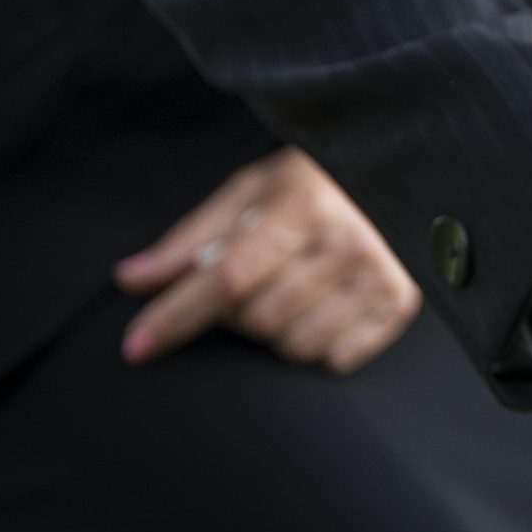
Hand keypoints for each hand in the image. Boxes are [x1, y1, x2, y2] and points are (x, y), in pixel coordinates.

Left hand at [113, 148, 422, 372]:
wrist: (395, 172)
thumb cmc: (315, 181)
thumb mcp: (250, 191)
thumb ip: (191, 240)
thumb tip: (132, 279)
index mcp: (302, 206)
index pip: (226, 278)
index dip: (176, 315)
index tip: (137, 346)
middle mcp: (345, 244)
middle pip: (255, 319)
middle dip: (237, 309)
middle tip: (257, 275)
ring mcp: (377, 278)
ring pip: (291, 346)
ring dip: (277, 327)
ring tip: (294, 286)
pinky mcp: (399, 305)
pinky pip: (332, 358)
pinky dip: (317, 341)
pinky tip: (326, 303)